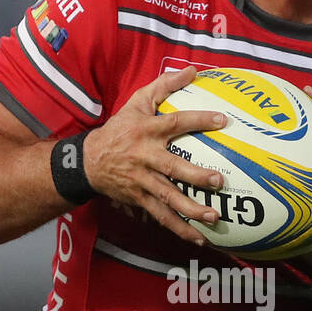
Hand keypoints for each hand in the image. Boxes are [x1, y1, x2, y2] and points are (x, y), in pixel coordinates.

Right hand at [83, 66, 227, 244]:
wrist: (88, 162)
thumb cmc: (119, 129)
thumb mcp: (137, 102)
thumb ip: (165, 86)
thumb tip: (193, 70)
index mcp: (146, 131)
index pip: (176, 123)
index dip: (199, 120)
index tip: (223, 120)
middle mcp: (145, 157)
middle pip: (173, 167)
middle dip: (195, 176)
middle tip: (218, 182)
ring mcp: (142, 181)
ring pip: (168, 198)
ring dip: (191, 210)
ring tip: (214, 218)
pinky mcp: (140, 200)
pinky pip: (162, 217)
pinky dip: (180, 229)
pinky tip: (199, 239)